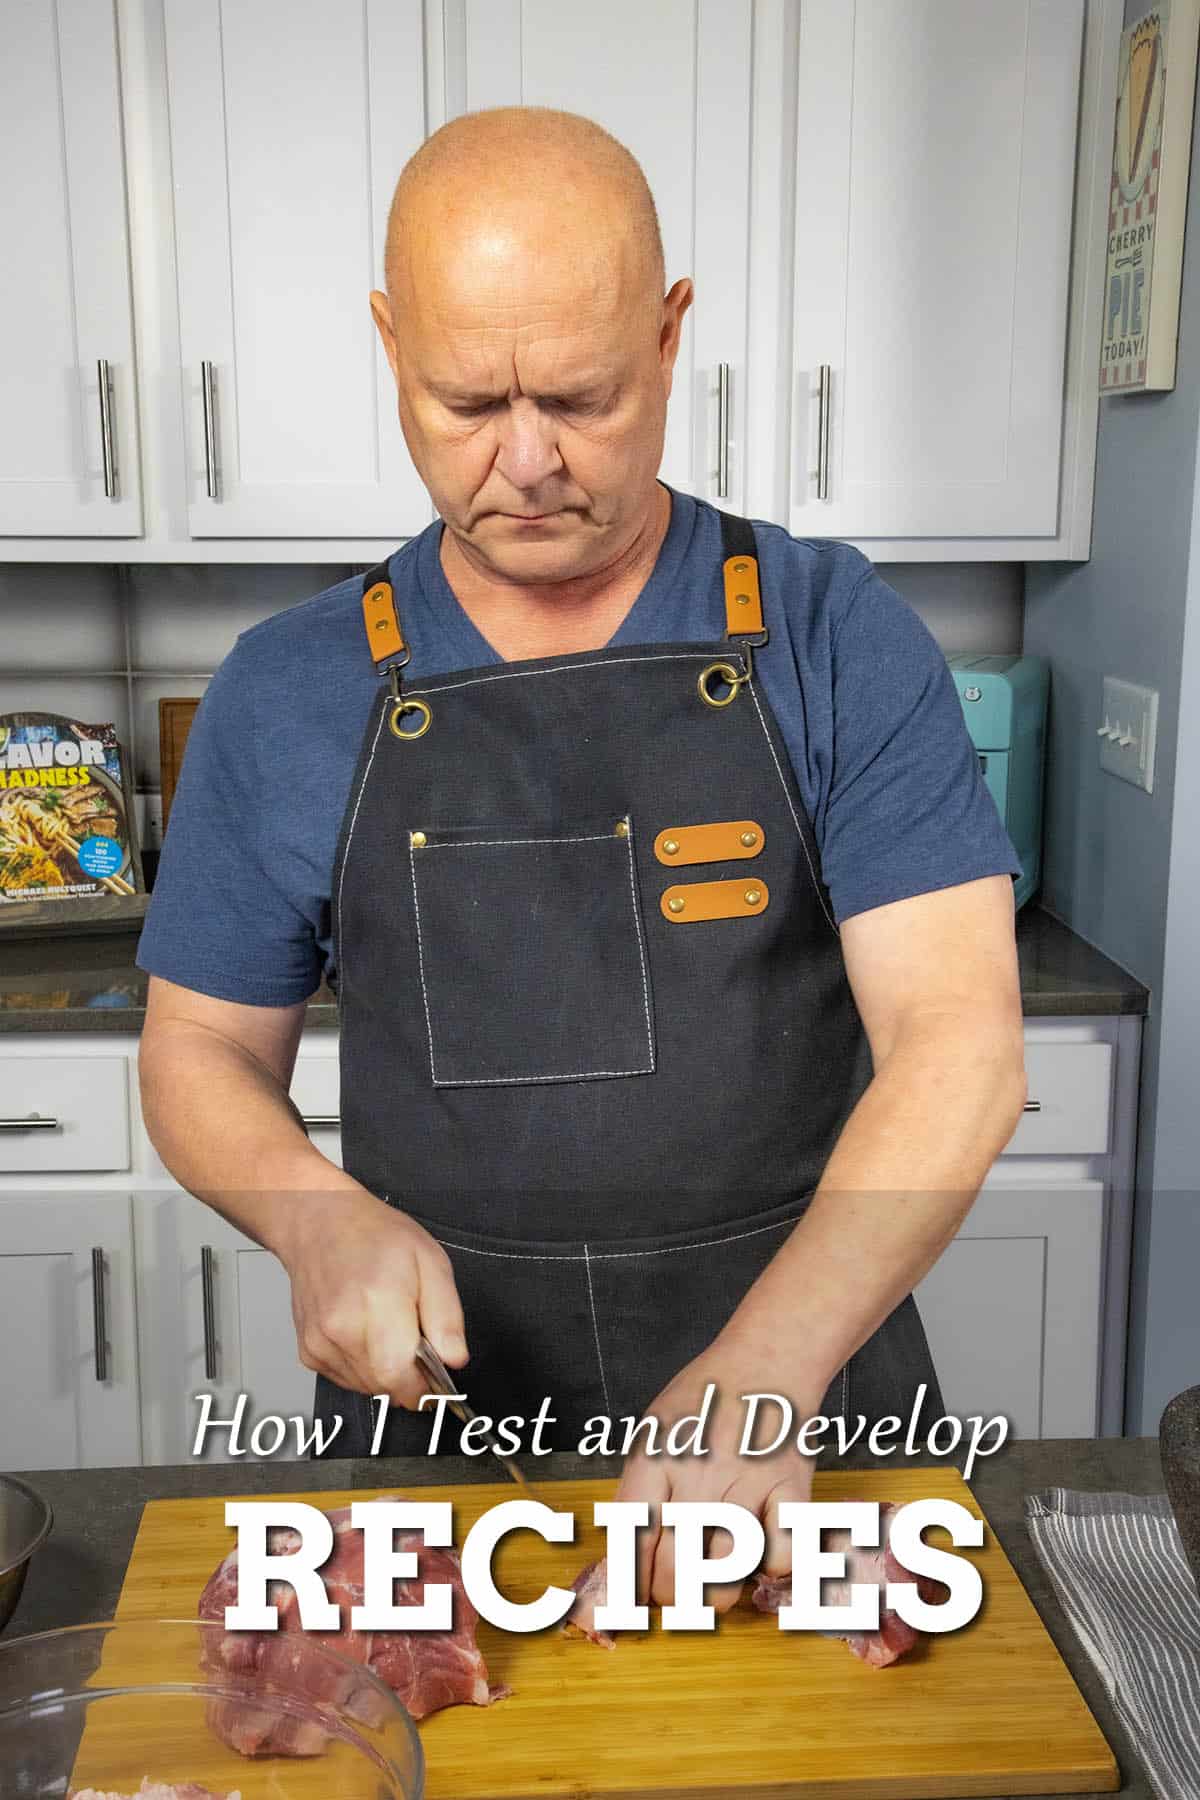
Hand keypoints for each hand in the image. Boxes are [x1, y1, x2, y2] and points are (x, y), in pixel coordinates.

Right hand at [276, 1183, 466, 1408]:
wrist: (320, 1223)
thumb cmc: (374, 1236)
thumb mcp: (431, 1261)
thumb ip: (447, 1316)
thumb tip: (455, 1358)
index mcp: (378, 1303)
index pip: (399, 1376)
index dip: (423, 1387)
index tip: (436, 1382)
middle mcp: (343, 1327)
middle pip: (384, 1386)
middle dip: (408, 1379)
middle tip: (416, 1345)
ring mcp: (321, 1342)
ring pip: (365, 1386)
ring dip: (385, 1373)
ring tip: (388, 1331)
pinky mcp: (309, 1351)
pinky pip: (345, 1379)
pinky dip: (363, 1367)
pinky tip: (366, 1334)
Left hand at [614, 1334, 827, 1612]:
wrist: (767, 1361)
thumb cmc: (706, 1397)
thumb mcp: (654, 1429)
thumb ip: (640, 1487)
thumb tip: (626, 1554)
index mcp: (656, 1459)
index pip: (632, 1542)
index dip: (631, 1581)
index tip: (635, 1593)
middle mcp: (698, 1475)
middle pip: (673, 1571)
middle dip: (668, 1597)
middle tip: (673, 1592)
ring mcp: (746, 1485)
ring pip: (722, 1578)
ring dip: (714, 1595)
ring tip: (712, 1582)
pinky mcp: (790, 1490)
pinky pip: (781, 1557)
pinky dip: (772, 1567)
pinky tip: (762, 1552)